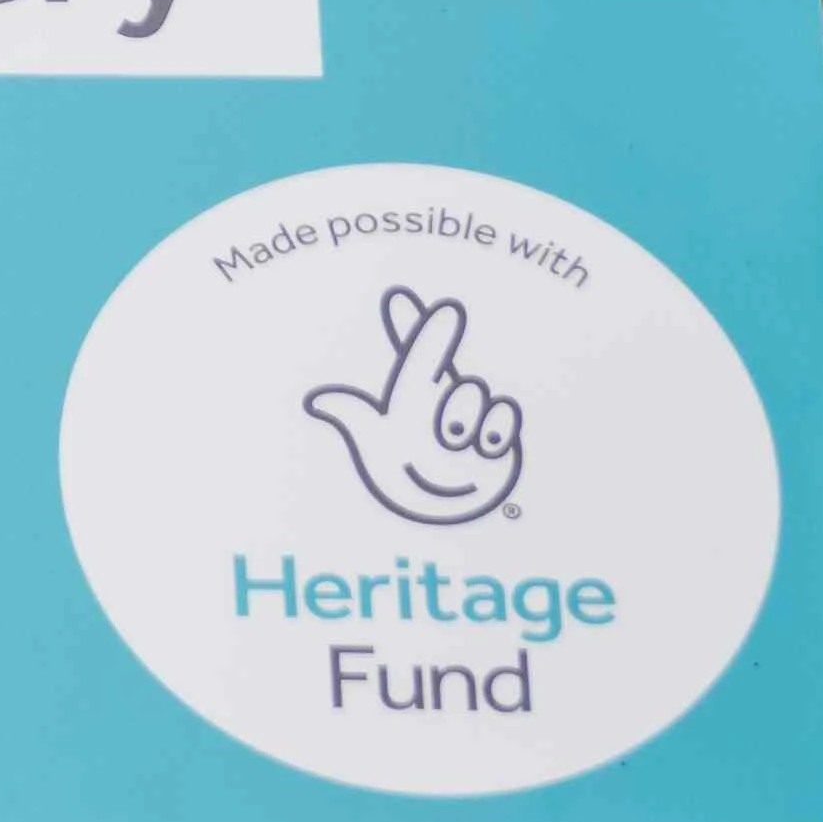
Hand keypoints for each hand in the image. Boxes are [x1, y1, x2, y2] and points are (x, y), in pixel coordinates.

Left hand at [298, 287, 530, 528]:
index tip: (415, 294)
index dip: (422, 327)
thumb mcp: (378, 449)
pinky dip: (496, 434)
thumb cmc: (406, 484)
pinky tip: (483, 450)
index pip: (419, 357)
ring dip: (470, 425)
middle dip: (455, 406)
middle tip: (446, 438)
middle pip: (459, 382)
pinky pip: (505, 419)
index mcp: (413, 401)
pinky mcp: (500, 442)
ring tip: (456, 450)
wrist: (441, 527)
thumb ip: (357, 417)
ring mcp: (474, 423)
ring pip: (484, 399)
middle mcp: (444, 406)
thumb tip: (317, 400)